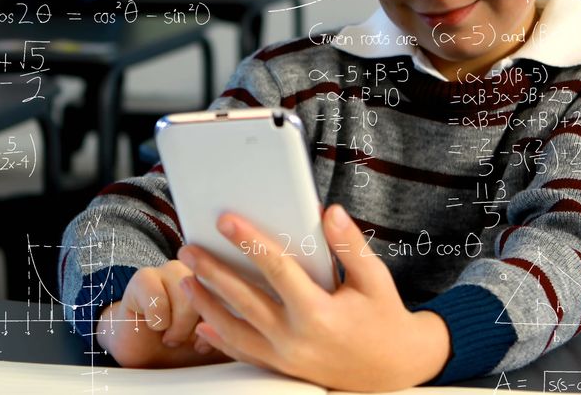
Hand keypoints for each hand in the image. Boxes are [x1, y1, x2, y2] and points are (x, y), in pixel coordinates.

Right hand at [95, 261, 231, 367]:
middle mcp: (202, 268)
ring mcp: (173, 269)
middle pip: (214, 292)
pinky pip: (157, 298)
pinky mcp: (145, 277)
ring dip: (180, 327)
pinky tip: (156, 326)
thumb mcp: (223, 341)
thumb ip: (240, 324)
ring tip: (173, 336)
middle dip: (203, 325)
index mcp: (226, 281)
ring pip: (187, 294)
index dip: (226, 320)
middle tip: (192, 340)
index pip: (239, 290)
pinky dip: (158, 321)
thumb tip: (251, 318)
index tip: (211, 340)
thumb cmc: (189, 348)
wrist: (150, 356)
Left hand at [176, 204, 450, 391]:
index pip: (276, 269)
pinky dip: (221, 339)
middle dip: (213, 271)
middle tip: (189, 248)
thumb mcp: (375, 279)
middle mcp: (296, 338)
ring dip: (207, 304)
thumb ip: (350, 245)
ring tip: (185, 280)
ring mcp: (286, 358)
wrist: (395, 369)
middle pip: (244, 299)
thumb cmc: (384, 319)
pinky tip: (204, 325)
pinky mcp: (283, 368)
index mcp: (319, 312)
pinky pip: (244, 354)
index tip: (226, 221)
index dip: (249, 241)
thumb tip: (330, 212)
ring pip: (235, 330)